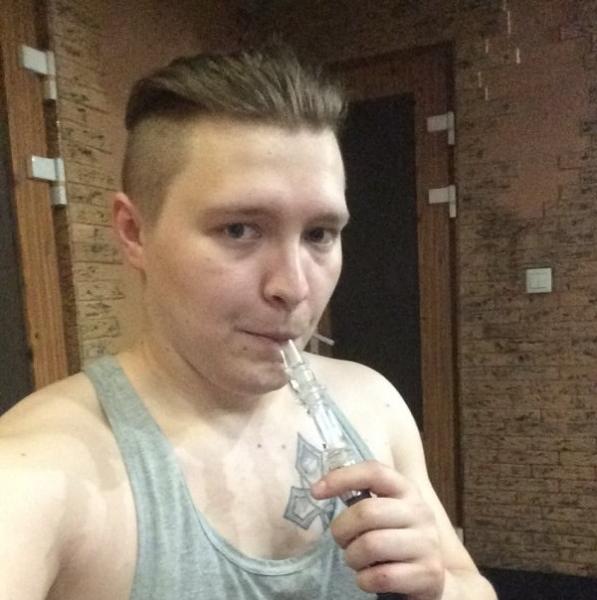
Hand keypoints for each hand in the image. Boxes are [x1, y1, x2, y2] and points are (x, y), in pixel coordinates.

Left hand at [311, 460, 444, 599]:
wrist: (431, 576)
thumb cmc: (396, 536)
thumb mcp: (386, 510)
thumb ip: (362, 497)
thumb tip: (321, 487)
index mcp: (406, 489)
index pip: (374, 472)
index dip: (342, 477)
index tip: (316, 492)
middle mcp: (420, 512)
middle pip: (366, 512)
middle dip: (342, 530)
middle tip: (341, 540)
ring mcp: (427, 543)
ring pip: (371, 545)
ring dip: (352, 557)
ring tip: (355, 559)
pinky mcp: (428, 574)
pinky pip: (382, 577)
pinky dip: (364, 579)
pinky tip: (367, 577)